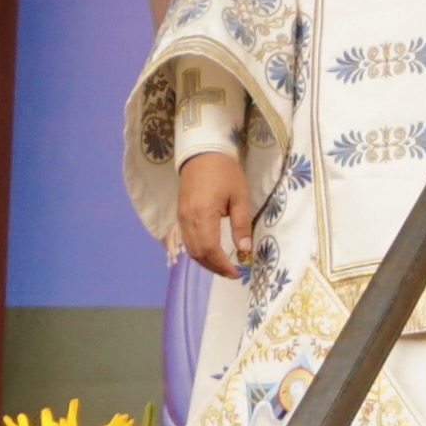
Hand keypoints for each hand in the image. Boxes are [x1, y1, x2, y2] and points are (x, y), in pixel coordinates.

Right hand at [176, 156, 251, 278]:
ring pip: (190, 249)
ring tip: (223, 266)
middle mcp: (188, 220)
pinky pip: (187, 240)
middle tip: (232, 272)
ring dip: (206, 261)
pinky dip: (198, 251)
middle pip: (198, 254)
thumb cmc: (224, 172)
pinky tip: (211, 253)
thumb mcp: (240, 196)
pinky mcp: (180, 215)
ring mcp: (181, 218)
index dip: (223, 265)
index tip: (237, 273)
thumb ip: (241, 225)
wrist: (201, 153)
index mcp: (203, 215)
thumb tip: (245, 250)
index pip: (210, 250)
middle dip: (215, 267)